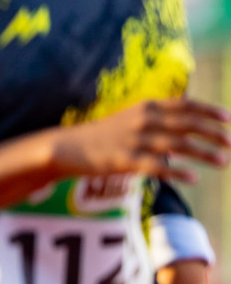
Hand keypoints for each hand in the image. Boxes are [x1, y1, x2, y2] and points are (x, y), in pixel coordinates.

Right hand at [52, 98, 229, 184]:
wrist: (69, 146)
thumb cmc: (104, 134)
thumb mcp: (130, 117)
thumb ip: (158, 117)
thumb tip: (189, 120)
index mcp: (146, 106)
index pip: (184, 104)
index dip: (209, 111)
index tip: (229, 119)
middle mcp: (143, 120)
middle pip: (186, 124)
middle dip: (213, 133)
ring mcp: (134, 140)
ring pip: (177, 145)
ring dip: (203, 153)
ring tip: (224, 161)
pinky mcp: (126, 160)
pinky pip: (157, 167)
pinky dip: (177, 172)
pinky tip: (194, 178)